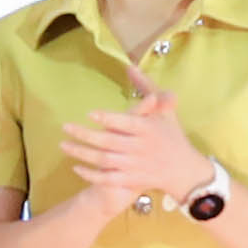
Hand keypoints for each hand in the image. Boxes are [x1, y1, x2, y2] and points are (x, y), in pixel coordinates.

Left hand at [65, 95, 206, 211]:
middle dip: (84, 135)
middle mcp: (140, 147)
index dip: (108, 119)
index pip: (126, 123)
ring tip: (64, 145)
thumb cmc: (171, 135)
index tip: (89, 114)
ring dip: (82, 154)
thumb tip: (130, 66)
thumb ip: (147, 88)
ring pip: (104, 161)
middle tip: (65, 127)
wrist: (183, 169)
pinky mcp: (132, 180)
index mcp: (148, 128)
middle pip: (109, 142)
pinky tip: (76, 168)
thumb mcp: (164, 110)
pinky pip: (108, 179)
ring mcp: (135, 166)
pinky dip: (92, 175)